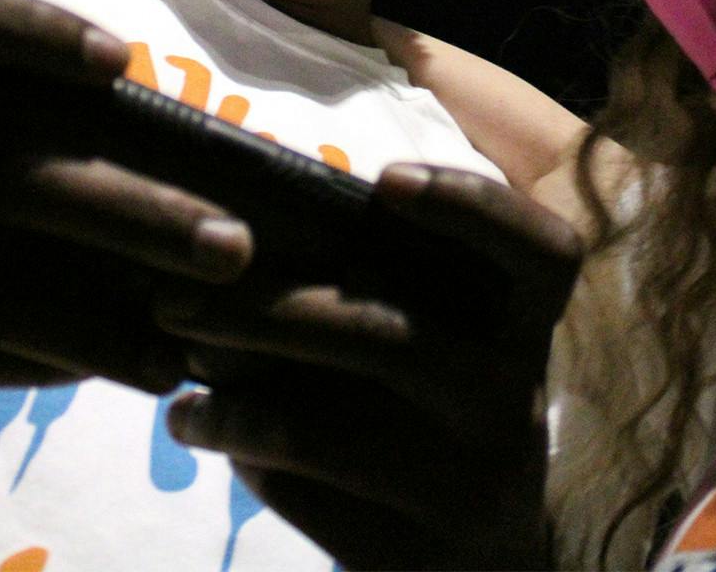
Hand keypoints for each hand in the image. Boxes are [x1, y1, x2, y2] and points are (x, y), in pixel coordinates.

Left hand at [155, 162, 582, 569]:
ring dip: (224, 392)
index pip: (540, 252)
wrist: (483, 562)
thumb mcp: (446, 345)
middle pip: (383, 335)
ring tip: (179, 372)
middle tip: (175, 298)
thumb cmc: (439, 413)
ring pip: (318, 428)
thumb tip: (248, 246)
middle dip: (262, 309)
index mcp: (525, 328)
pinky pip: (300, 489)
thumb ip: (386, 290)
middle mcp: (516, 400)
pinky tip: (198, 423)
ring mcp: (473, 486)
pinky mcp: (416, 554)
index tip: (384, 181)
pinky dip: (234, 447)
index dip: (469, 205)